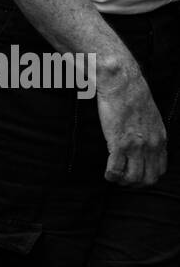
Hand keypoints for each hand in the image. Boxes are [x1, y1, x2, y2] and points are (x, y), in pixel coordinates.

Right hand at [97, 64, 166, 186]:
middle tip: (125, 180)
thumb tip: (143, 141)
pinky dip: (111, 176)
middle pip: (148, 178)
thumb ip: (150, 132)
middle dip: (135, 183)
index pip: (160, 169)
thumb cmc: (132, 94)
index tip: (137, 175)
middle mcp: (151, 145)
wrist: (122, 83)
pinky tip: (107, 173)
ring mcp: (135, 146)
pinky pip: (116, 170)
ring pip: (133, 178)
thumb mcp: (151, 116)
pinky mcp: (119, 144)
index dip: (148, 176)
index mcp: (160, 138)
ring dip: (122, 181)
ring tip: (114, 177)